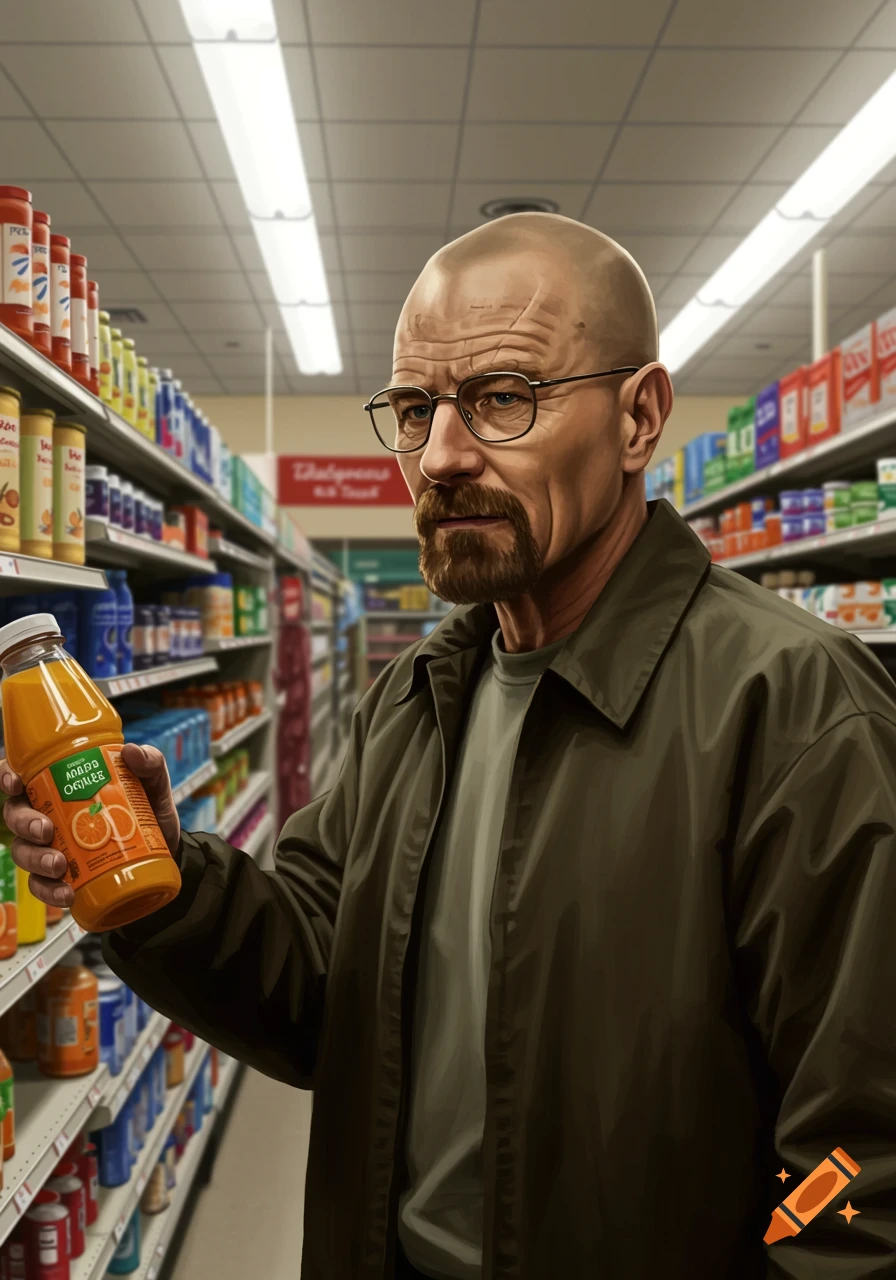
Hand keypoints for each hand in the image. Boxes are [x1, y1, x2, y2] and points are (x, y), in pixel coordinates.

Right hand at [1, 745, 180, 908]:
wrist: (166, 849)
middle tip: (45, 830)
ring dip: (36, 859)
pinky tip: (66, 892)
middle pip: (15, 814)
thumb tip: (132, 752)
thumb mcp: (152, 781)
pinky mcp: (62, 875)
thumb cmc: (146, 808)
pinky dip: (49, 890)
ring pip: (23, 851)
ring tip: (59, 865)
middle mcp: (47, 813)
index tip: (16, 783)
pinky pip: (42, 885)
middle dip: (24, 822)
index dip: (7, 777)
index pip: (20, 776)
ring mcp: (51, 846)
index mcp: (58, 785)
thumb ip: (148, 762)